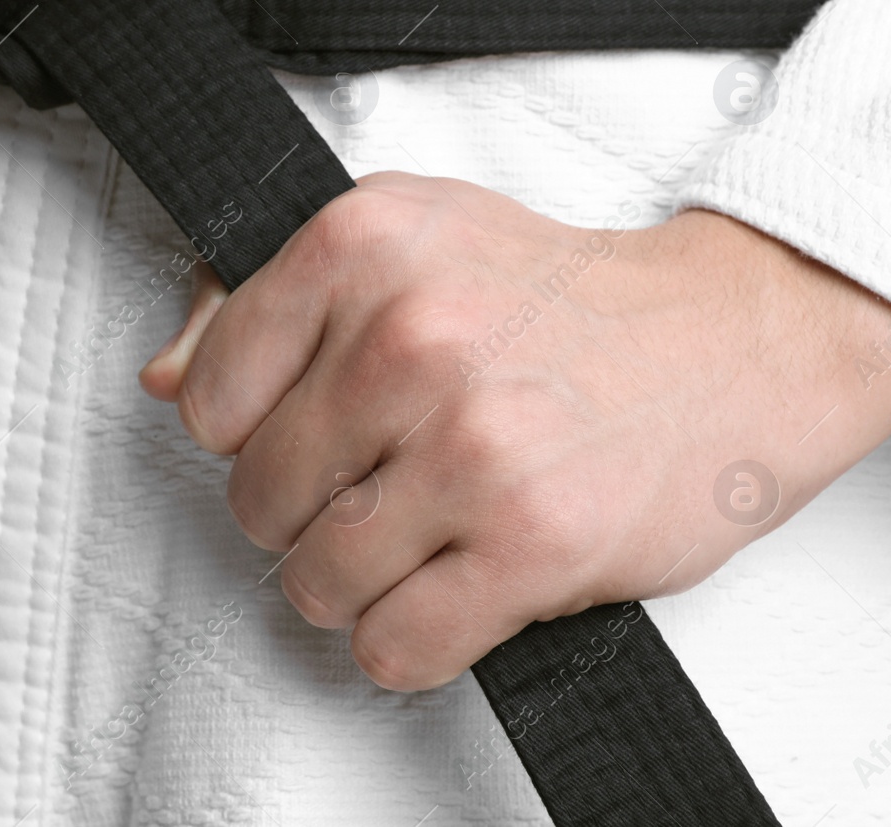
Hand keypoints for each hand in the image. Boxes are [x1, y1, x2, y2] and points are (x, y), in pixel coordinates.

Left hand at [139, 172, 890, 690]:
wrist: (729, 341)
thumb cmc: (554, 300)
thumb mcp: (401, 244)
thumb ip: (258, 305)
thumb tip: (161, 380)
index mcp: (359, 246)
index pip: (207, 400)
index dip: (252, 432)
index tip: (314, 426)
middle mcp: (408, 338)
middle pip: (255, 500)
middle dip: (306, 512)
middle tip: (380, 483)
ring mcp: (470, 445)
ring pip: (313, 582)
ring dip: (354, 583)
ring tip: (416, 536)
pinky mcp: (531, 544)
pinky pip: (393, 646)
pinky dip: (407, 639)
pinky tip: (449, 587)